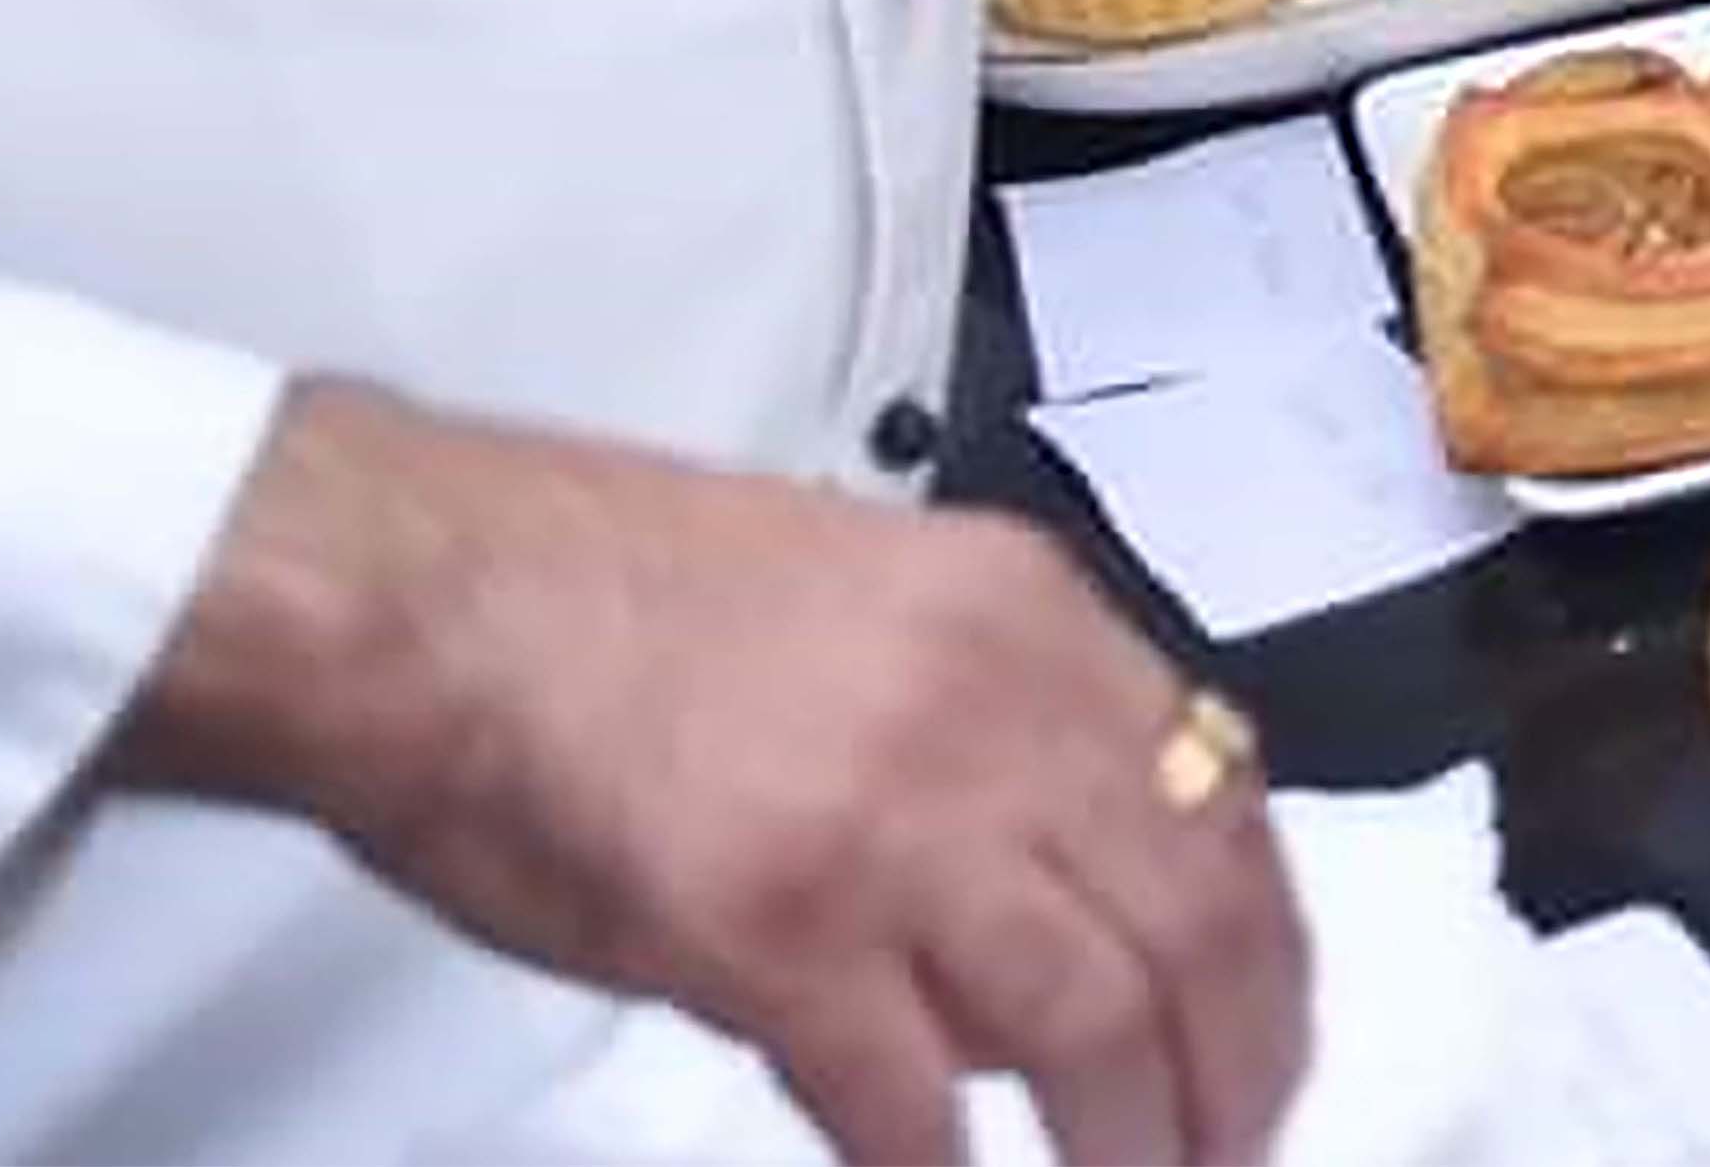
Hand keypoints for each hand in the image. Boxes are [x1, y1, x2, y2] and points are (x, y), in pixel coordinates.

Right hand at [111, 380, 1305, 1166]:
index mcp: (1029, 617)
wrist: (441, 598)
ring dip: (1130, 1141)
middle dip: (1238, 1064)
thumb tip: (1067, 889)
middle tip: (1234, 1147)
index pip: (1224, 791)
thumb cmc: (618, 601)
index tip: (1269, 1025)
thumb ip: (998, 728)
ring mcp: (893, 820)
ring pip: (1092, 1021)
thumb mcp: (883, 604)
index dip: (1265, 939)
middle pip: (1196, 919)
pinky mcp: (778, 928)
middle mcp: (995, 707)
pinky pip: (909, 1098)